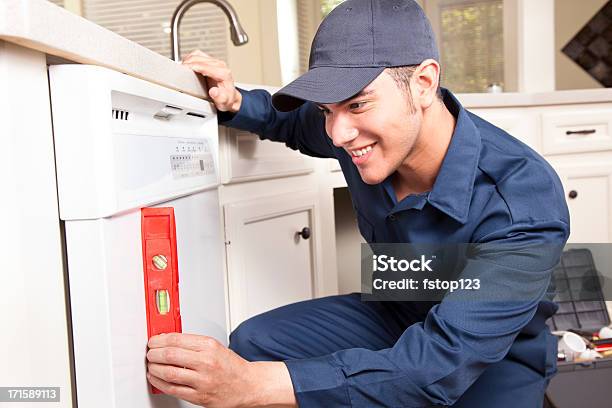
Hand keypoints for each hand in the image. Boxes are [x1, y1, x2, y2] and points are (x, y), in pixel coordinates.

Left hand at [146, 333, 296, 406]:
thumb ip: (193, 344)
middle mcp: (206, 362)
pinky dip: (159, 383)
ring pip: (168, 373)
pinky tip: (156, 378)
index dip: (159, 340)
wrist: (248, 385)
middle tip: (149, 353)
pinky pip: (173, 389)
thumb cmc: (232, 366)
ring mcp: (202, 380)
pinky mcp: (199, 396)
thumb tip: (169, 341)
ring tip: (151, 365)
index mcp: (209, 346)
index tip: (153, 341)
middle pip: (170, 355)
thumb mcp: (215, 347)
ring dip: (154, 368)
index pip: (176, 339)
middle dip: (153, 353)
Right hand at [181, 50, 242, 112]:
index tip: (184, 69)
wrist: (229, 97)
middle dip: (188, 63)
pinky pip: (198, 55)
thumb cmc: (226, 99)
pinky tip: (186, 65)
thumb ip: (219, 98)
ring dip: (187, 60)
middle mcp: (220, 65)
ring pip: (197, 55)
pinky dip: (190, 58)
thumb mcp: (224, 103)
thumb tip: (214, 91)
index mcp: (223, 73)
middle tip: (180, 71)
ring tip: (182, 68)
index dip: (193, 66)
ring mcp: (215, 62)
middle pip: (199, 58)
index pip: (205, 65)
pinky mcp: (210, 61)